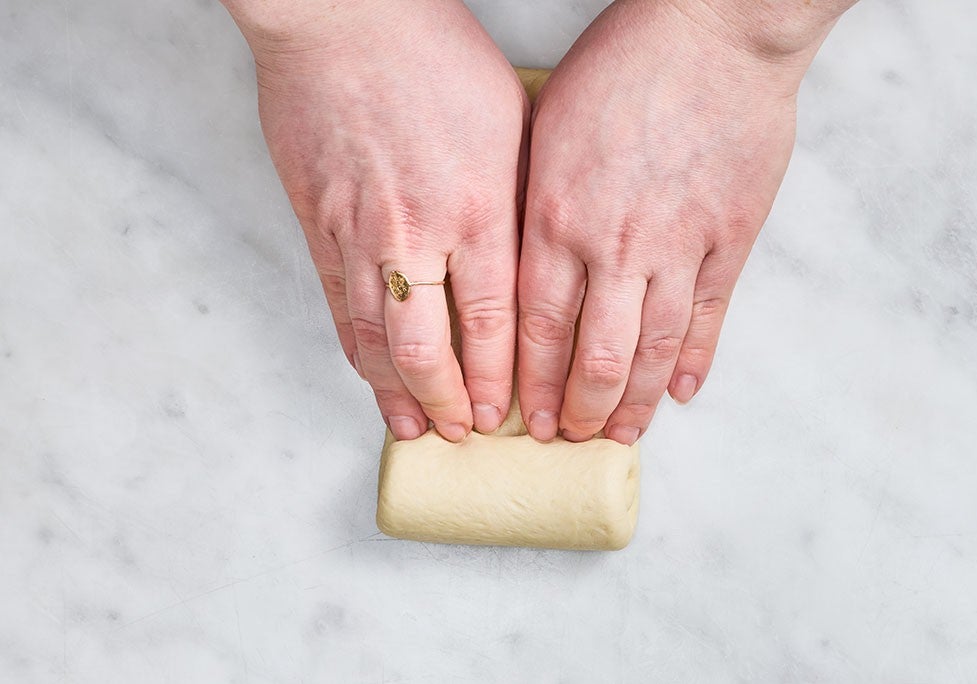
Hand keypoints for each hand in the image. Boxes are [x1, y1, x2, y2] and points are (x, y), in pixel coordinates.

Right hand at [228, 1, 528, 440]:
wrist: (345, 16)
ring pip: (378, 339)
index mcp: (480, 209)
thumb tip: (529, 265)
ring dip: (398, 393)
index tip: (507, 414)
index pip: (494, 326)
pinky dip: (356, 350)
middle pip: (432, 349)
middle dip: (450, 403)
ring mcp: (359, 233)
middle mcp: (419, 233)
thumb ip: (518, 204)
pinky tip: (370, 375)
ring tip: (413, 429)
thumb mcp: (510, 124)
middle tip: (464, 432)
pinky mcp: (317, 223)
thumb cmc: (436, 56)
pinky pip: (338, 305)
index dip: (499, 382)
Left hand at [517, 0, 827, 444]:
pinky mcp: (730, 238)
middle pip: (591, 355)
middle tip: (568, 437)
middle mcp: (614, 245)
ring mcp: (677, 246)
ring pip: (650, 350)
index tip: (523, 416)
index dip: (530, 383)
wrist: (714, 30)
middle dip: (577, 409)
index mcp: (558, 218)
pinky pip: (708, 317)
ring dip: (632, 402)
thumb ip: (535, 206)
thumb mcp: (548, 129)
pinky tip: (679, 392)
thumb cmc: (622, 66)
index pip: (535, 327)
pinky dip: (693, 360)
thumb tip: (523, 267)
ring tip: (620, 436)